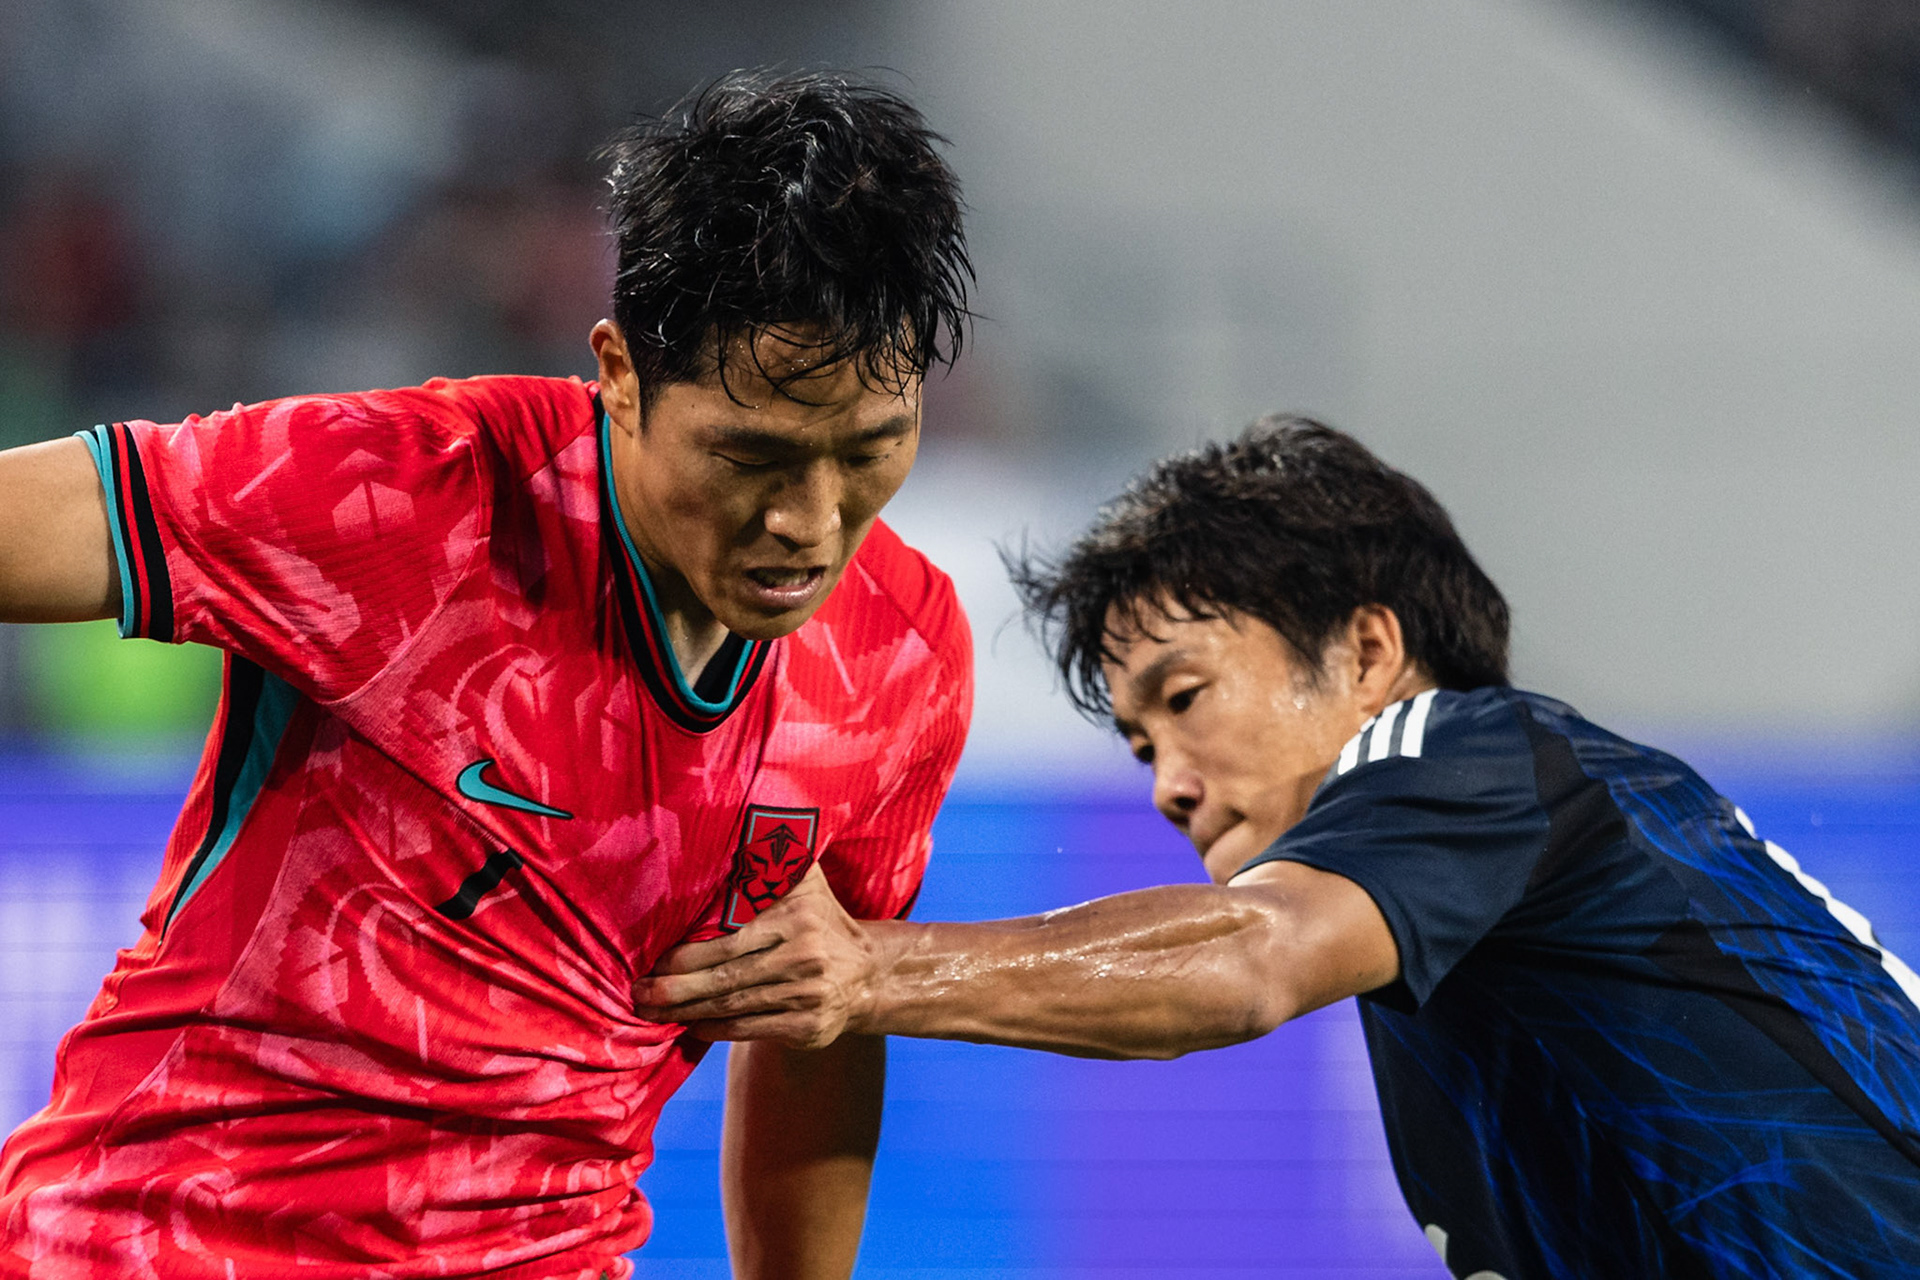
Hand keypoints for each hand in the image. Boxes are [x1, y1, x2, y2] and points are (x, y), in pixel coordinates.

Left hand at [635, 863, 879, 1048]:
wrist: (869, 975)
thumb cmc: (822, 922)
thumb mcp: (806, 884)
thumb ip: (776, 857)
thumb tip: (746, 817)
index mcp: (796, 920)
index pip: (730, 942)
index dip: (688, 956)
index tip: (654, 961)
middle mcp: (803, 958)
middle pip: (727, 978)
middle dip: (676, 988)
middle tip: (639, 992)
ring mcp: (807, 996)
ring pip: (734, 1006)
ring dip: (688, 1011)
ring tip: (651, 1012)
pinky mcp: (807, 1027)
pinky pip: (750, 1029)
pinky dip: (716, 1030)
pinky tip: (691, 1026)